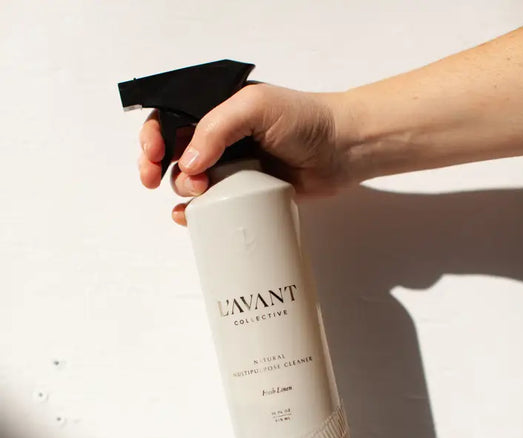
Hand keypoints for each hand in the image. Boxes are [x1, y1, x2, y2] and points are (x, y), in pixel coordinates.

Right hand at [137, 84, 359, 224]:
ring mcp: (230, 167)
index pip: (171, 119)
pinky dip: (194, 212)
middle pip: (172, 153)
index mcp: (217, 110)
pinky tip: (189, 216)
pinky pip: (210, 205)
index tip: (153, 155)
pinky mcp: (243, 193)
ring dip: (182, 189)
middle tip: (154, 178)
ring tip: (201, 191)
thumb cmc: (304, 119)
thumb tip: (188, 162)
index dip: (153, 136)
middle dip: (156, 166)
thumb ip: (217, 127)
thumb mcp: (256, 107)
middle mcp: (220, 139)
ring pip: (188, 182)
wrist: (341, 150)